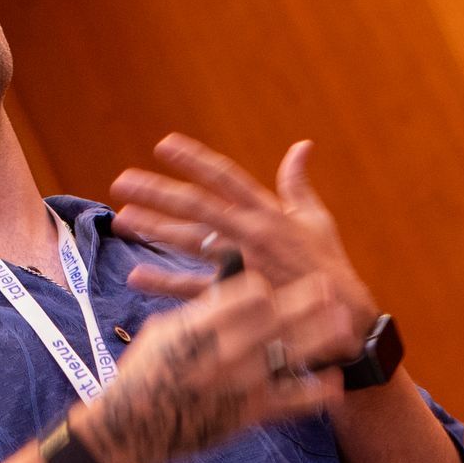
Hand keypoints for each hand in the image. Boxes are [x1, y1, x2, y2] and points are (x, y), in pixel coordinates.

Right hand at [73, 266, 348, 462]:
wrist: (127, 429)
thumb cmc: (141, 376)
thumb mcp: (163, 332)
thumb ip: (199, 312)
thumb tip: (225, 293)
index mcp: (198, 326)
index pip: (244, 296)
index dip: (264, 287)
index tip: (273, 284)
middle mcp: (222, 352)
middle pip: (274, 318)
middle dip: (305, 301)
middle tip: (330, 286)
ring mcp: (238, 385)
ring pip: (287, 355)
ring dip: (319, 338)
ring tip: (344, 326)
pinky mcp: (246, 415)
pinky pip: (287, 403)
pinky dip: (312, 393)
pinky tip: (333, 384)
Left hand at [109, 134, 375, 356]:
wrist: (341, 317)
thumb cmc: (328, 267)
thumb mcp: (317, 220)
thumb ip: (298, 184)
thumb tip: (302, 146)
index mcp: (270, 211)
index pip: (226, 177)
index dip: (195, 159)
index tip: (164, 145)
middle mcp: (253, 233)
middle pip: (197, 205)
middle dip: (159, 190)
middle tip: (123, 181)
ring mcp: (243, 265)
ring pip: (191, 241)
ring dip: (154, 228)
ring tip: (122, 219)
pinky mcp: (238, 298)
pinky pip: (195, 289)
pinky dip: (165, 283)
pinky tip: (137, 275)